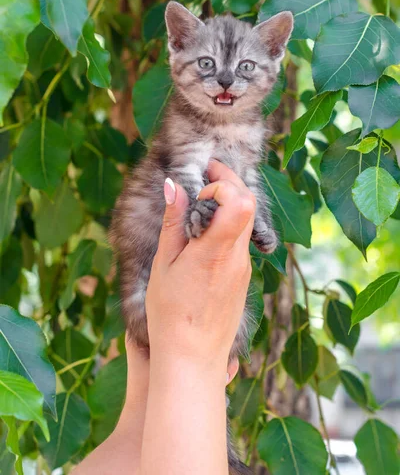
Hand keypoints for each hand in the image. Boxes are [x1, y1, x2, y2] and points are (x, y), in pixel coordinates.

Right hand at [146, 160, 255, 369]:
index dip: (223, 183)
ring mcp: (244, 268)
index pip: (241, 200)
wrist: (193, 360)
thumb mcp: (164, 264)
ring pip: (247, 221)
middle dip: (229, 181)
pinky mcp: (244, 278)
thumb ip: (173, 222)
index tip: (199, 189)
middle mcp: (237, 257)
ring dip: (229, 203)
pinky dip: (228, 226)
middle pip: (249, 203)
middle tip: (205, 174)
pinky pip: (241, 241)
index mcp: (215, 250)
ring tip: (201, 204)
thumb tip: (174, 184)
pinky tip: (206, 234)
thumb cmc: (171, 314)